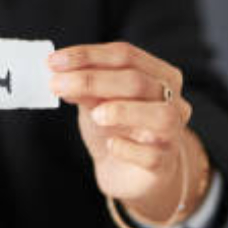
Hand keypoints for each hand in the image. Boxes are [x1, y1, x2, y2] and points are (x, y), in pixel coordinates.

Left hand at [47, 42, 202, 222]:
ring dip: (123, 111)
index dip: (88, 55)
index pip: (125, 55)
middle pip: (137, 81)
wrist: (128, 172)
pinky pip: (151, 155)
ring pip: (160, 115)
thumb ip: (85, 88)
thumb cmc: (116, 128)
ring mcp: (173, 133)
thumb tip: (60, 73)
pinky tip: (110, 145)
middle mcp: (173, 100)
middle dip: (92, 80)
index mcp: (159, 74)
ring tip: (95, 114)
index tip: (54, 61)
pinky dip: (127, 148)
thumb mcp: (97, 102)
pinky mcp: (164, 164)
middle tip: (56, 84)